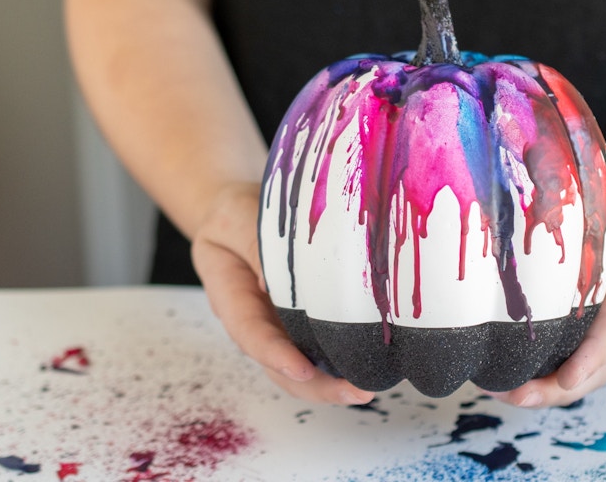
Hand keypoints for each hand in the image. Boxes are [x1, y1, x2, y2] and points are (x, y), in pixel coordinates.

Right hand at [190, 183, 375, 404]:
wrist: (241, 213)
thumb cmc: (234, 215)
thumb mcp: (234, 220)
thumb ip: (253, 245)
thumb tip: (274, 279)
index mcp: (232, 299)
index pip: (252, 335)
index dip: (276, 356)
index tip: (303, 371)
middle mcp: (260, 322)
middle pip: (282, 368)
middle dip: (318, 387)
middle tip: (357, 392)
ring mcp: (284, 325)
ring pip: (306, 367)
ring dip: (335, 383)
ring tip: (370, 389)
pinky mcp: (309, 320)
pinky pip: (325, 346)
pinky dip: (346, 360)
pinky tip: (373, 365)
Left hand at [485, 174, 605, 407]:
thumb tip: (589, 245)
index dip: (591, 358)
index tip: (568, 378)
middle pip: (596, 369)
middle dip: (557, 389)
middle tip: (517, 396)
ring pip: (580, 373)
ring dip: (544, 390)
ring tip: (502, 394)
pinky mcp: (587, 327)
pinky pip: (567, 358)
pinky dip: (540, 374)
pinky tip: (506, 377)